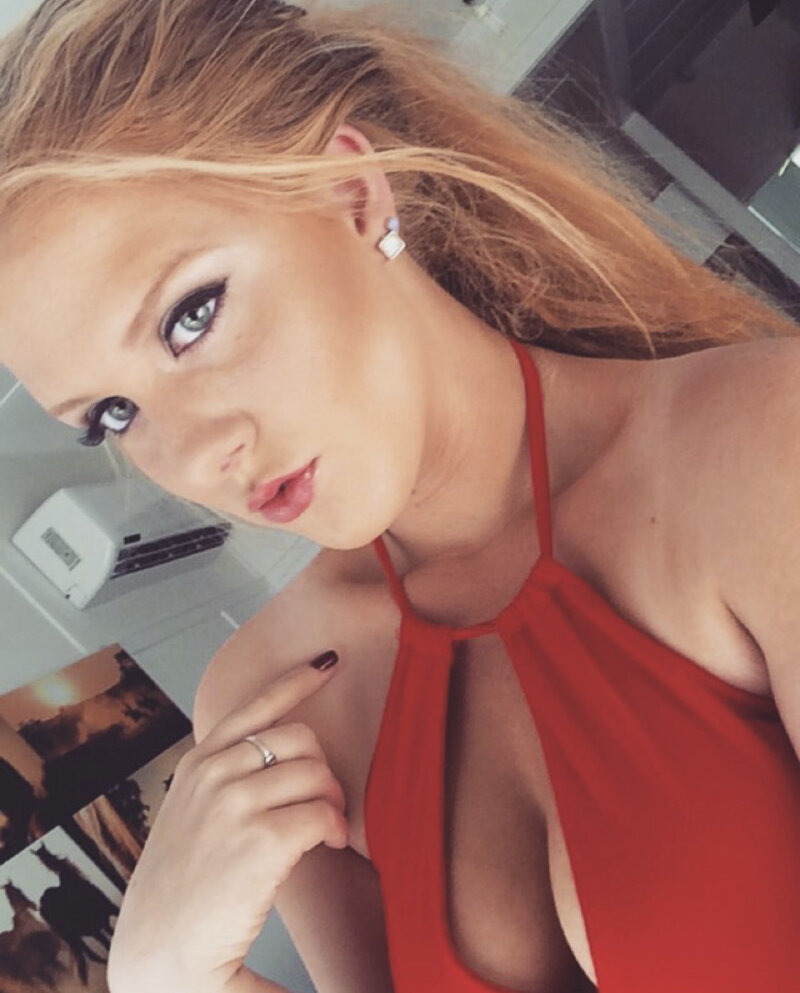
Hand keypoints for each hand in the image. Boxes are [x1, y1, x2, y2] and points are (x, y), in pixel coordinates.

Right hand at [107, 652, 346, 992]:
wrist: (158, 951)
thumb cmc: (182, 885)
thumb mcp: (192, 812)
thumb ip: (226, 777)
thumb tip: (276, 757)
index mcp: (199, 763)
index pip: (255, 705)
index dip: (297, 679)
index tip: (328, 662)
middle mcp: (215, 773)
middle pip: (301, 738)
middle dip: (322, 769)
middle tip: (322, 804)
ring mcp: (234, 803)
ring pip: (316, 773)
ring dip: (331, 801)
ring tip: (323, 830)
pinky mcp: (259, 840)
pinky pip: (322, 813)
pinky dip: (334, 828)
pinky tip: (326, 845)